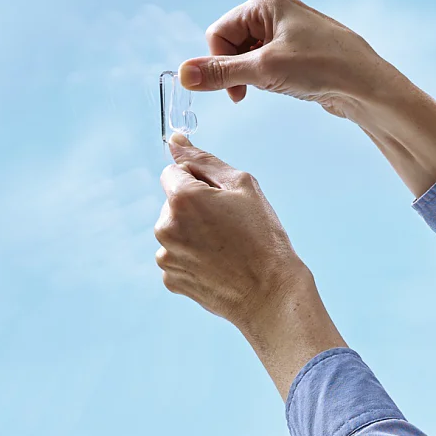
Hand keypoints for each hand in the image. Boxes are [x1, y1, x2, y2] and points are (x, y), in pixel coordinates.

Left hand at [155, 134, 346, 398]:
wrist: (270, 294)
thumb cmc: (263, 237)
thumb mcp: (242, 186)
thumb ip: (204, 160)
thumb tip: (174, 141)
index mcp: (182, 198)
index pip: (174, 172)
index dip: (199, 181)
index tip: (220, 199)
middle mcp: (165, 226)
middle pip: (173, 203)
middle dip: (194, 208)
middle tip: (229, 226)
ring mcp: (166, 256)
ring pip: (174, 231)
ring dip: (193, 234)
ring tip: (225, 248)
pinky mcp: (171, 279)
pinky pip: (177, 258)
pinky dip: (193, 259)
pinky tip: (218, 267)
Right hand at [180, 0, 435, 197]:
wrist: (367, 87)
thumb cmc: (324, 67)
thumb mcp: (264, 70)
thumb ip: (220, 72)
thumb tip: (183, 74)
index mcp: (265, 3)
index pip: (219, 32)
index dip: (220, 63)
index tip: (233, 91)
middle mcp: (276, 12)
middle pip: (232, 44)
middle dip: (238, 70)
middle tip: (253, 90)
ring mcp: (288, 32)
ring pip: (249, 58)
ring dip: (255, 78)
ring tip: (280, 85)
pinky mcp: (298, 53)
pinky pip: (268, 66)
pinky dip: (270, 80)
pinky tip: (290, 87)